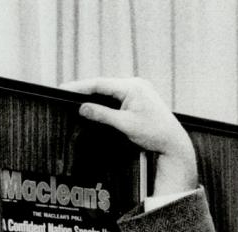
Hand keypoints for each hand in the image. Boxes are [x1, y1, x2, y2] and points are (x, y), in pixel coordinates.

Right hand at [62, 75, 197, 195]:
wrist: (174, 143)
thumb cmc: (154, 134)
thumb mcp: (126, 125)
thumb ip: (103, 115)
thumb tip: (83, 108)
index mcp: (132, 87)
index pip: (100, 84)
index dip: (80, 87)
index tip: (63, 89)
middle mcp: (136, 84)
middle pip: (104, 85)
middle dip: (85, 90)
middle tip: (65, 94)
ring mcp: (139, 90)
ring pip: (110, 90)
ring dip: (95, 95)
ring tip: (76, 98)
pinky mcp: (140, 97)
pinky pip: (118, 96)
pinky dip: (106, 100)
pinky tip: (95, 104)